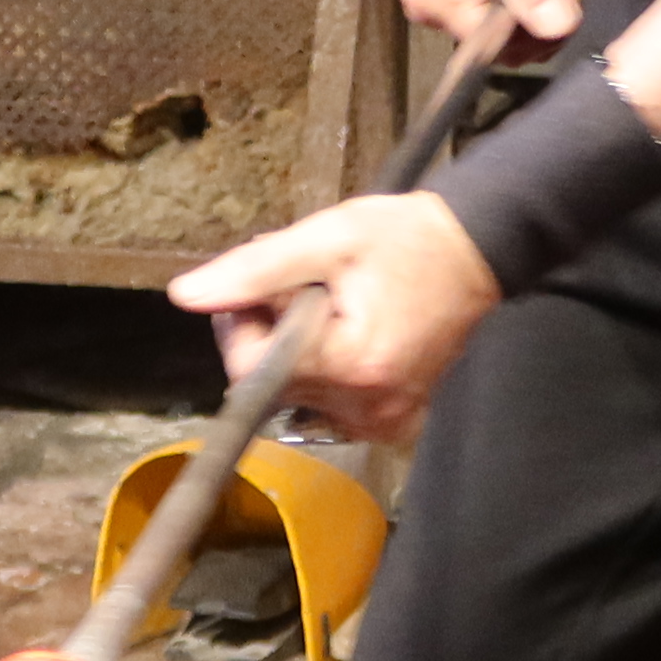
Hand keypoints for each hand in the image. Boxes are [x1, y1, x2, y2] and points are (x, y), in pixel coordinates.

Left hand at [170, 190, 502, 441]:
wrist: (475, 251)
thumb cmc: (402, 238)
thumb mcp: (324, 239)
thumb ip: (253, 270)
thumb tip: (185, 296)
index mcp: (349, 364)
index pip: (249, 370)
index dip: (242, 325)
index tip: (266, 287)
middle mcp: (367, 407)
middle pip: (272, 384)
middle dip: (272, 334)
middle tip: (302, 286)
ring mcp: (383, 420)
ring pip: (297, 396)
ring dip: (296, 353)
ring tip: (330, 306)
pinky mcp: (395, 421)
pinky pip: (329, 407)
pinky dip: (325, 374)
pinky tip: (347, 336)